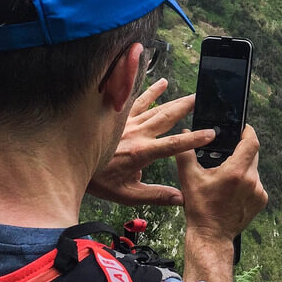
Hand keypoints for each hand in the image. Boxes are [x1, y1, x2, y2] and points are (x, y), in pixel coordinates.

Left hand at [87, 79, 214, 205]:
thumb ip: (156, 195)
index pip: (174, 145)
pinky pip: (137, 100)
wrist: (70, 165)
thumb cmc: (99, 181)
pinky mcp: (119, 117)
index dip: (194, 139)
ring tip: (190, 94)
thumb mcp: (128, 194)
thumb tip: (181, 198)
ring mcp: (127, 122)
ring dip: (174, 99)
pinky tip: (161, 83)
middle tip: (203, 99)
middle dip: (187, 108)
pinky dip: (149, 91)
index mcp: (142, 152)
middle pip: (167, 117)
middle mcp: (137, 133)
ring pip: (155, 107)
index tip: (211, 133)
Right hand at [175, 124, 267, 243]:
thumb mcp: (189, 178)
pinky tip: (233, 189)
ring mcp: (258, 192)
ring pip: (253, 169)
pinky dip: (246, 181)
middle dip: (241, 150)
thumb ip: (186, 153)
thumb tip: (186, 133)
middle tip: (228, 153)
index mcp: (236, 172)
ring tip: (227, 175)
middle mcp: (251, 181)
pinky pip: (256, 183)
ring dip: (243, 167)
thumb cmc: (200, 208)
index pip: (251, 142)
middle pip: (253, 154)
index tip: (242, 128)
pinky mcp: (261, 201)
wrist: (211, 235)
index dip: (248, 132)